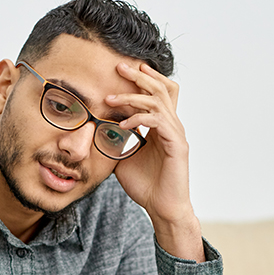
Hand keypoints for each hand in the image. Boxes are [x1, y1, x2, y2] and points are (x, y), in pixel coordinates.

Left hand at [108, 62, 203, 261]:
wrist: (161, 208)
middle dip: (139, 76)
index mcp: (161, 126)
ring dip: (134, 96)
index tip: (118, 72)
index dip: (140, 81)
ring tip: (111, 98)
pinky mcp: (177, 145)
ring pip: (159, 101)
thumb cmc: (145, 185)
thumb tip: (96, 131)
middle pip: (161, 88)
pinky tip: (123, 124)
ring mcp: (176, 134)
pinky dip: (140, 118)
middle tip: (118, 67)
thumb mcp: (123, 158)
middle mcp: (171, 125)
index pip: (155, 93)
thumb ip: (115, 141)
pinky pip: (158, 122)